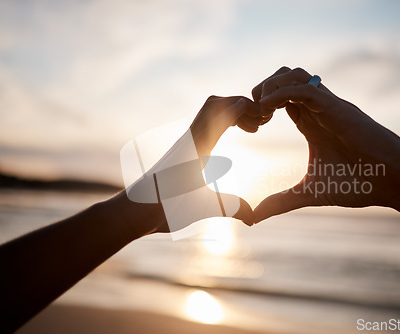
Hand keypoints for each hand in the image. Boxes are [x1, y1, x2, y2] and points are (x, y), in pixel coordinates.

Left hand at [124, 95, 262, 235]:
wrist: (134, 210)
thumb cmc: (164, 207)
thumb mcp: (202, 208)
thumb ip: (231, 208)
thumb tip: (254, 218)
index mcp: (197, 145)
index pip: (222, 110)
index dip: (246, 107)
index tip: (265, 118)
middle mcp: (190, 138)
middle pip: (217, 103)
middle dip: (242, 105)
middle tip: (262, 122)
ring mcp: (186, 143)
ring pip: (210, 111)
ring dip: (233, 112)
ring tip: (253, 129)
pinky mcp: (183, 151)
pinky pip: (206, 125)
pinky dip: (224, 122)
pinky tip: (233, 138)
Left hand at [251, 67, 399, 223]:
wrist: (395, 182)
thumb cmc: (360, 184)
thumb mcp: (309, 193)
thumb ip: (281, 202)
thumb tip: (253, 218)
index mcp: (310, 122)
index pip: (279, 98)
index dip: (260, 106)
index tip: (251, 127)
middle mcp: (317, 110)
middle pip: (283, 78)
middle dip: (261, 90)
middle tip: (253, 116)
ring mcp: (328, 106)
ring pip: (293, 75)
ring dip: (270, 87)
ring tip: (260, 112)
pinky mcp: (337, 109)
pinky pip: (305, 89)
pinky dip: (281, 93)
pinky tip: (267, 110)